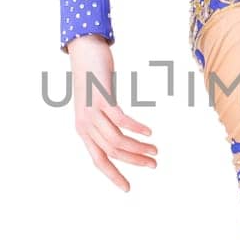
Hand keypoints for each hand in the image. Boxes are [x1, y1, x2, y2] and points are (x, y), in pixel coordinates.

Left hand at [66, 34, 156, 190]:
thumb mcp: (97, 106)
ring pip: (117, 140)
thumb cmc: (93, 79)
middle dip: (135, 161)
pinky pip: (121, 120)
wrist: (84, 51)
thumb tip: (120, 137)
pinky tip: (149, 131)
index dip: (114, 176)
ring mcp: (92, 112)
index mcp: (83, 130)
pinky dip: (136, 128)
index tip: (128, 188)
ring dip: (139, 147)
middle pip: (112, 152)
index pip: (99, 161)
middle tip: (154, 164)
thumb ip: (105, 122)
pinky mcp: (101, 98)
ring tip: (155, 150)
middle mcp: (85, 125)